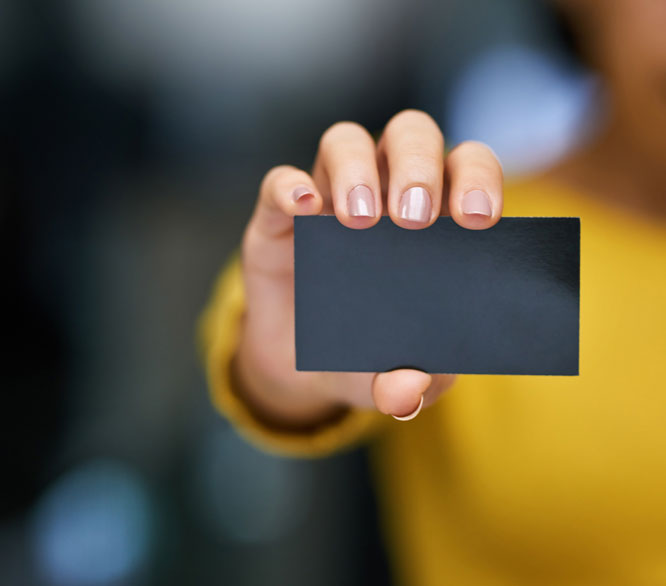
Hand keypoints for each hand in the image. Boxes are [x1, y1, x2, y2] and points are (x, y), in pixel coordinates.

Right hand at [235, 111, 502, 426]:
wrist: (297, 366)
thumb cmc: (361, 353)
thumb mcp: (387, 380)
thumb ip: (409, 387)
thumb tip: (413, 387)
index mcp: (433, 218)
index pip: (466, 166)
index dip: (477, 179)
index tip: (478, 220)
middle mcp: (383, 191)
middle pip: (409, 135)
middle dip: (419, 166)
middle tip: (415, 220)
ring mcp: (327, 197)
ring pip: (346, 141)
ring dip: (357, 170)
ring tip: (360, 221)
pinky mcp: (276, 217)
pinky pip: (279, 181)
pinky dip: (290, 187)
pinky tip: (304, 209)